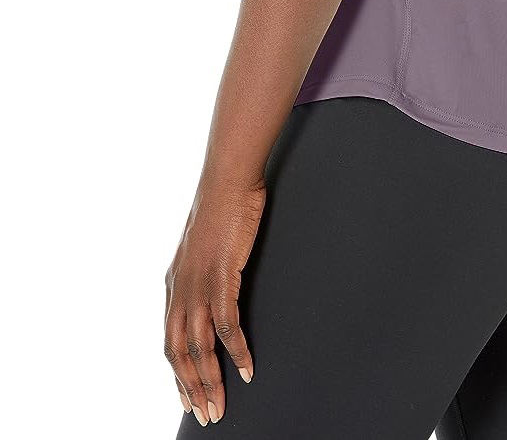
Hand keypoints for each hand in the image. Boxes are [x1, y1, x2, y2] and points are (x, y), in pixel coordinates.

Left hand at [164, 177, 265, 425]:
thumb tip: (213, 296)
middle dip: (191, 387)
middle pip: (179, 351)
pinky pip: (226, 324)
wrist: (227, 183)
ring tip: (220, 404)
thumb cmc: (221, 214)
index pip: (170, 340)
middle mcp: (180, 289)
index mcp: (175, 284)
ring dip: (210, 379)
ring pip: (198, 344)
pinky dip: (236, 350)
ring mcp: (198, 283)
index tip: (188, 397)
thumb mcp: (205, 251)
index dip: (178, 374)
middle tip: (206, 414)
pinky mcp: (220, 276)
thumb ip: (203, 275)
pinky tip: (246, 368)